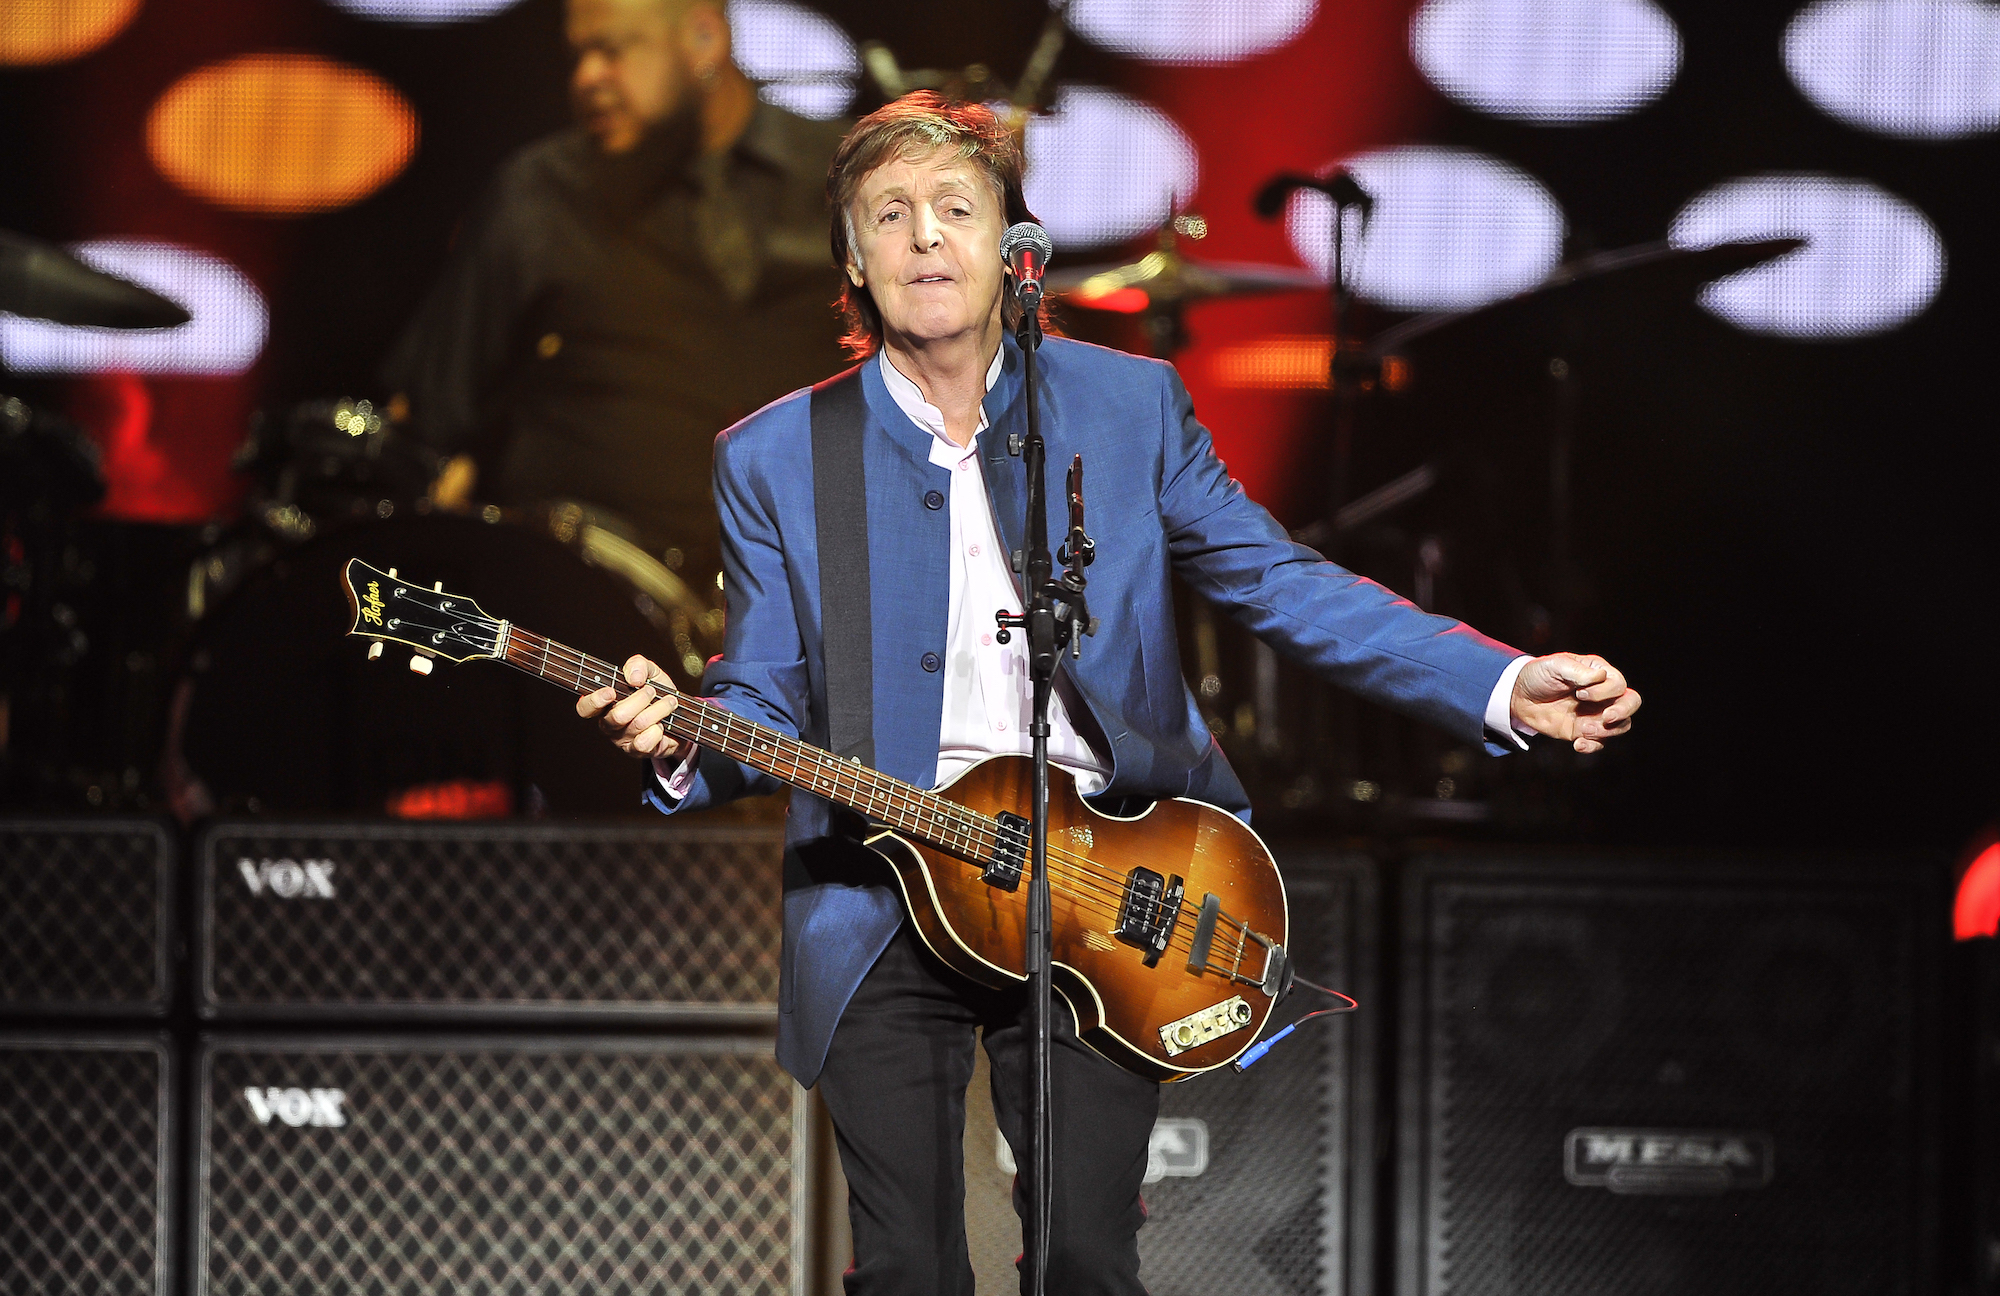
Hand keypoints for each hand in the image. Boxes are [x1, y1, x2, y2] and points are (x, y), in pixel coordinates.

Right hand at [577, 654, 680, 758]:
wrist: (679, 716)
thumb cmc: (657, 693)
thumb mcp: (649, 672)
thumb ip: (638, 665)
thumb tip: (634, 678)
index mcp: (603, 704)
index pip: (585, 708)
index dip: (594, 701)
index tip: (611, 692)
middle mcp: (608, 724)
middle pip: (617, 716)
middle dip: (640, 699)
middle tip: (652, 690)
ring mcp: (622, 740)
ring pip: (637, 725)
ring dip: (658, 709)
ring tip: (669, 702)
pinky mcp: (637, 751)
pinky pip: (645, 742)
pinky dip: (659, 729)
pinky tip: (663, 724)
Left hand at [1510, 652, 1640, 753]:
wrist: (1518, 695)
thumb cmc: (1539, 675)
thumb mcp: (1556, 666)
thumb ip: (1578, 672)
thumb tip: (1601, 677)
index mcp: (1600, 674)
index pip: (1619, 684)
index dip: (1604, 692)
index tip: (1579, 693)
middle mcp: (1603, 694)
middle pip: (1631, 703)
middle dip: (1623, 712)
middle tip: (1606, 717)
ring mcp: (1595, 713)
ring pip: (1620, 726)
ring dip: (1605, 731)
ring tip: (1583, 730)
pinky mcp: (1583, 731)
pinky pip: (1599, 743)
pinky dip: (1592, 746)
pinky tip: (1577, 744)